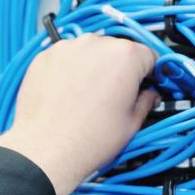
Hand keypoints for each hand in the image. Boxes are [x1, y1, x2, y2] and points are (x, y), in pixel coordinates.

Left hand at [0, 35, 156, 194]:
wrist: (46, 149)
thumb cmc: (88, 139)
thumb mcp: (132, 123)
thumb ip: (145, 101)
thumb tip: (148, 95)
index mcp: (124, 56)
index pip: (148, 55)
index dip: (149, 72)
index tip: (145, 82)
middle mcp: (95, 44)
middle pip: (118, 50)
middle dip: (120, 69)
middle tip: (114, 96)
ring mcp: (67, 48)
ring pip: (90, 51)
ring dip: (93, 67)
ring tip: (88, 97)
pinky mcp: (45, 56)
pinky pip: (66, 58)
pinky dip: (69, 70)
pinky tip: (69, 94)